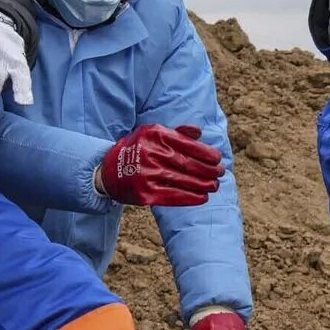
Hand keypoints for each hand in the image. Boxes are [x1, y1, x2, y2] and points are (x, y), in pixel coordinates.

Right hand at [98, 123, 222, 207]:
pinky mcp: (144, 193)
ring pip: (183, 181)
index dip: (205, 153)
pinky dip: (190, 198)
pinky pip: (173, 196)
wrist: (108, 172)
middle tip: (220, 173)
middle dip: (208, 170)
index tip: (218, 158)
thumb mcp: (151, 134)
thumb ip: (175, 133)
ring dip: (203, 185)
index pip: (187, 144)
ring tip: (215, 185)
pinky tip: (202, 197)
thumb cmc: (137, 150)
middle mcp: (150, 153)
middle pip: (187, 164)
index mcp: (154, 135)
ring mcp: (147, 174)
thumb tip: (199, 132)